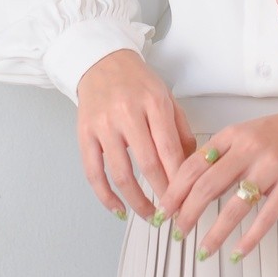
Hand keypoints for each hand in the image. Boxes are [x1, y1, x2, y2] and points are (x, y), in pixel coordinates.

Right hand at [76, 48, 195, 220]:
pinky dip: (106, 196)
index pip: (170, 148)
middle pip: (148, 163)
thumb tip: (192, 164)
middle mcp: (128, 113)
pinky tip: (118, 209)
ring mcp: (104, 125)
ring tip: (149, 214)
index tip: (187, 197)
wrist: (102, 62)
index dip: (179, 178)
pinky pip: (93, 172)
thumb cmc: (138, 81)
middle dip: (162, 193)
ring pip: (121, 173)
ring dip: (136, 200)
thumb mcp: (166, 97)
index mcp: (154, 102)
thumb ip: (180, 130)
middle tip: (172, 212)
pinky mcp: (85, 134)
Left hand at [159, 107, 277, 259]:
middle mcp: (250, 148)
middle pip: (209, 185)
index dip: (175, 189)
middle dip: (187, 213)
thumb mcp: (244, 133)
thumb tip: (189, 184)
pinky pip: (266, 217)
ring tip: (202, 250)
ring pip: (235, 206)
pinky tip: (237, 251)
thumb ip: (219, 154)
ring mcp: (271, 166)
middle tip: (177, 231)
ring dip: (214, 233)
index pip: (195, 163)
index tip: (164, 208)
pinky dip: (249, 238)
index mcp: (234, 134)